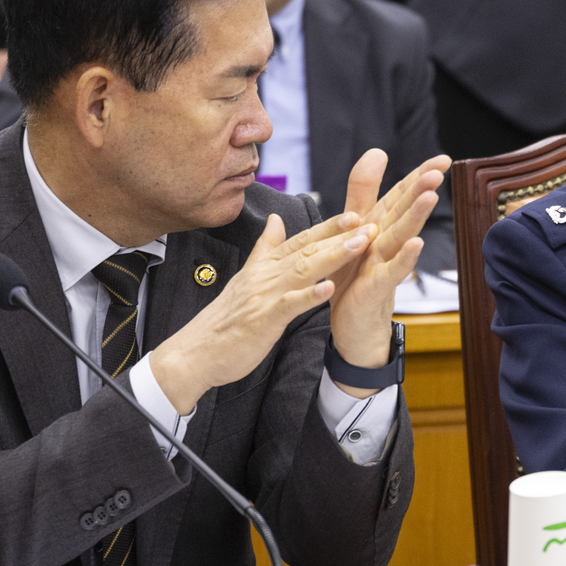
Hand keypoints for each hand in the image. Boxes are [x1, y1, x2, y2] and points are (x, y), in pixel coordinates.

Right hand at [150, 211, 371, 412]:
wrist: (196, 352)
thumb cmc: (226, 319)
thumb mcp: (247, 278)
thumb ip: (265, 248)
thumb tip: (276, 219)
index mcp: (265, 266)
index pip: (301, 239)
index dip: (328, 226)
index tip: (355, 213)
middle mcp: (266, 275)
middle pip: (307, 249)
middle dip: (339, 235)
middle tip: (369, 222)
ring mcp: (265, 295)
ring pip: (303, 269)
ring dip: (333, 256)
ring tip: (359, 244)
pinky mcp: (263, 319)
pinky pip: (289, 305)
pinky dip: (309, 296)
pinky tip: (329, 288)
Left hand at [327, 150, 450, 393]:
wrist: (353, 327)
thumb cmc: (356, 276)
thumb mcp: (353, 227)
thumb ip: (364, 190)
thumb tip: (378, 151)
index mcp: (379, 226)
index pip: (401, 195)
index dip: (419, 175)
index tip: (443, 159)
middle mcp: (385, 243)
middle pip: (404, 212)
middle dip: (421, 190)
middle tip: (439, 170)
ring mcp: (383, 266)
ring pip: (400, 237)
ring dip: (416, 217)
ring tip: (431, 196)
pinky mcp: (374, 289)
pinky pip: (390, 272)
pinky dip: (403, 259)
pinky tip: (416, 244)